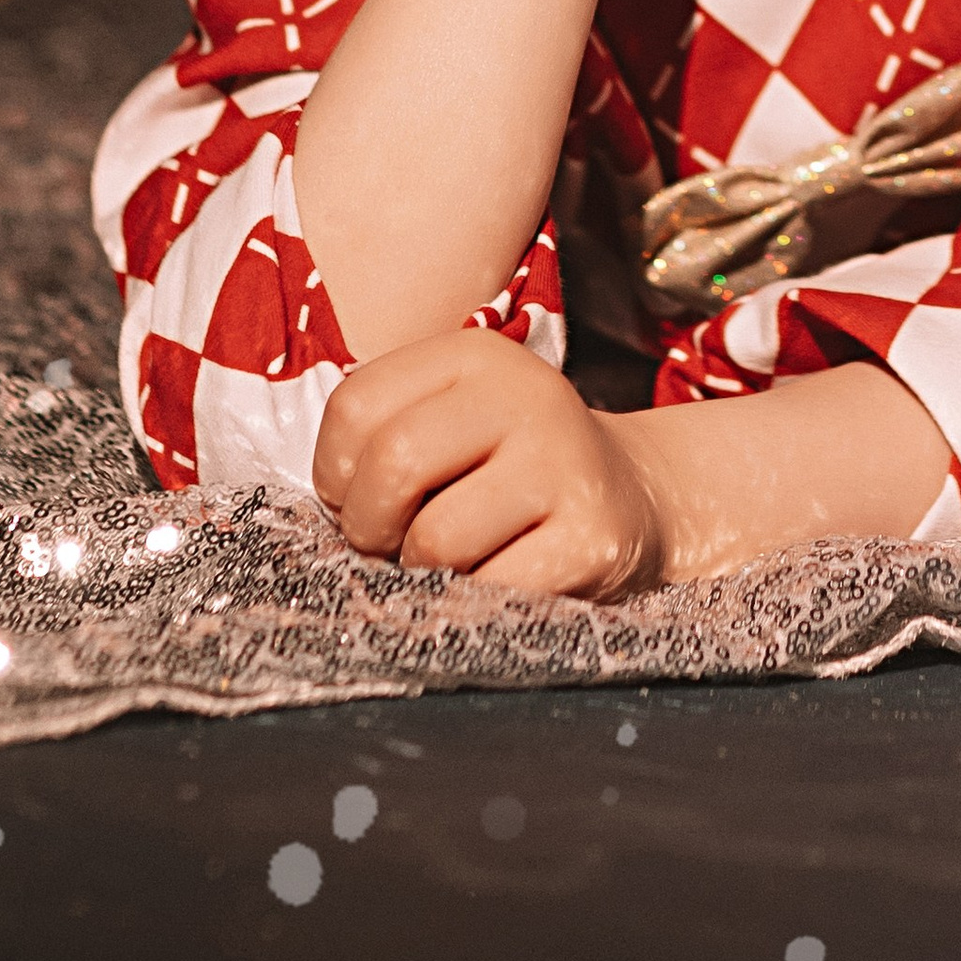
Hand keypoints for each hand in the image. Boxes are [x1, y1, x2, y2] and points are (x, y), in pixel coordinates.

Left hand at [313, 328, 669, 596]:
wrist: (633, 497)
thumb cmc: (509, 466)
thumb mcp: (454, 419)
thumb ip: (386, 437)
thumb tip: (327, 513)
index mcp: (476, 356)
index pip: (355, 407)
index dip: (336, 473)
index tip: (362, 497)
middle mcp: (525, 394)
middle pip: (393, 463)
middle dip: (370, 526)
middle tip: (393, 544)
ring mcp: (564, 464)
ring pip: (436, 538)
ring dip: (423, 573)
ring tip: (451, 561)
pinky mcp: (590, 537)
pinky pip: (488, 591)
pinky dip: (471, 604)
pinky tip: (496, 581)